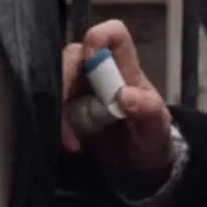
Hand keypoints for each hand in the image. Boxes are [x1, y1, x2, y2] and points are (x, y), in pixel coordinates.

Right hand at [59, 19, 176, 194]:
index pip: (113, 35)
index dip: (99, 38)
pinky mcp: (66, 112)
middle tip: (66, 112)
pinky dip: (53, 122)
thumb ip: (148, 110)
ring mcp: (79, 92)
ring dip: (58, 107)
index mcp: (125, 68)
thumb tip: (123, 96)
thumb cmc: (151, 138)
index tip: (89, 60)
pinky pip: (50, 106)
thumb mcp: (157, 128)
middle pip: (73, 56)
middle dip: (65, 80)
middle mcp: (98, 73)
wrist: (139, 171)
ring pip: (56, 80)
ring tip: (70, 141)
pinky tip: (67, 144)